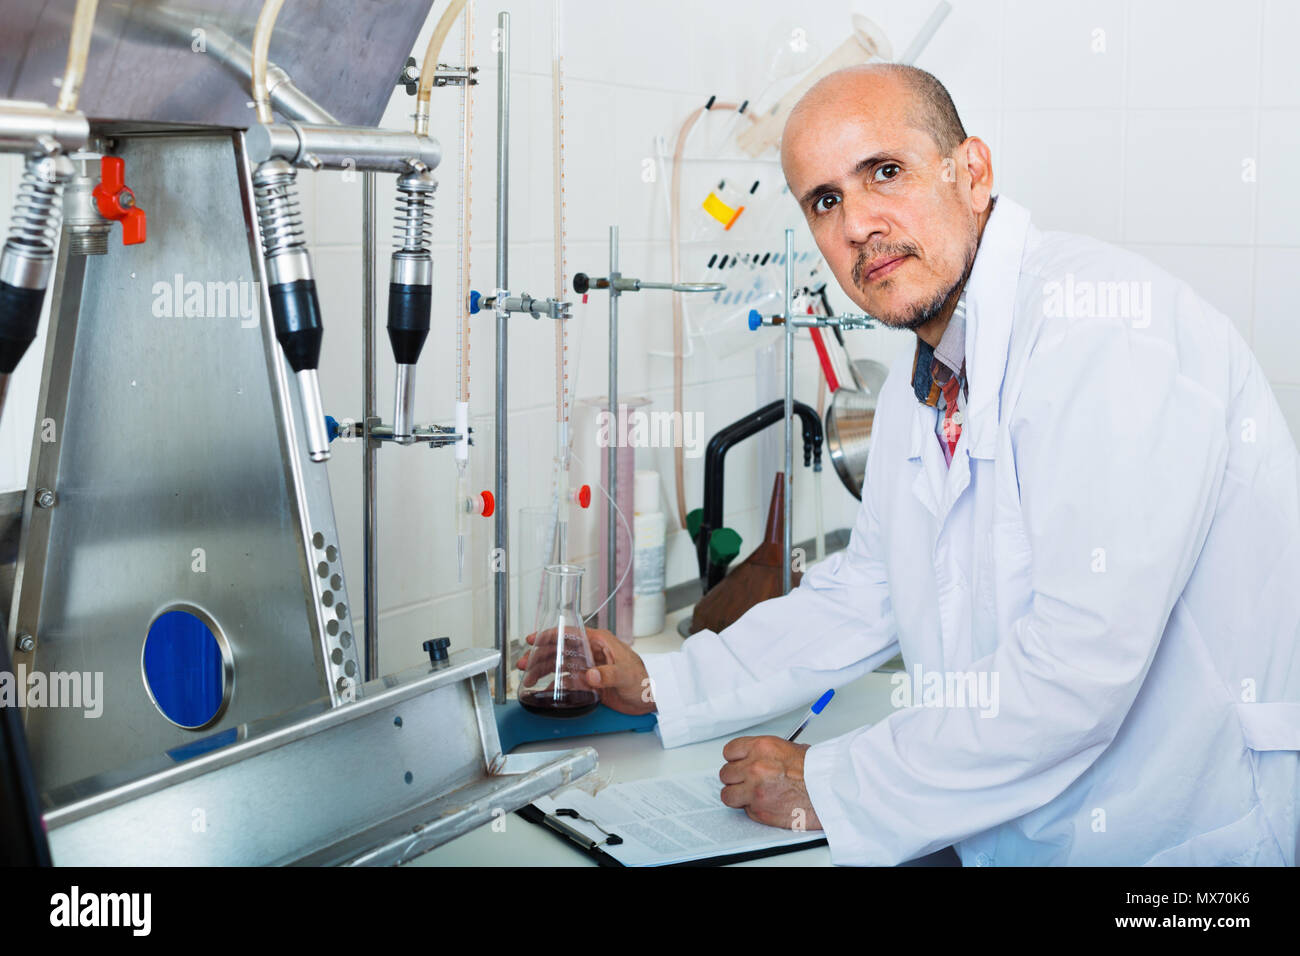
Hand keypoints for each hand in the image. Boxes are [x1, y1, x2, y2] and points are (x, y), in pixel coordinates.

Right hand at [517, 627, 655, 715]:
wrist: (651, 697)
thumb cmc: (643, 679)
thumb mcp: (626, 674)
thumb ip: (608, 674)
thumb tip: (591, 675)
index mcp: (599, 642)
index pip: (570, 634)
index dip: (550, 635)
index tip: (533, 639)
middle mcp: (591, 653)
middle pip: (560, 650)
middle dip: (540, 656)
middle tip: (524, 664)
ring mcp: (589, 667)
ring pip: (561, 666)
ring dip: (544, 671)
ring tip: (528, 678)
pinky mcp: (590, 682)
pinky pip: (568, 681)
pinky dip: (555, 685)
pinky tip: (544, 689)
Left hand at [719, 735, 821, 830]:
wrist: (829, 792)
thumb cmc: (817, 771)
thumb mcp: (792, 749)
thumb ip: (768, 754)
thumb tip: (759, 758)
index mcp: (761, 748)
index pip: (730, 751)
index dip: (735, 759)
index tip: (738, 763)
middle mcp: (754, 768)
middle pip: (726, 773)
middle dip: (736, 778)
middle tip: (747, 781)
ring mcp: (754, 791)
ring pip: (728, 795)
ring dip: (738, 796)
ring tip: (751, 795)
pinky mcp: (759, 811)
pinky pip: (745, 810)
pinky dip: (753, 809)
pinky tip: (767, 804)